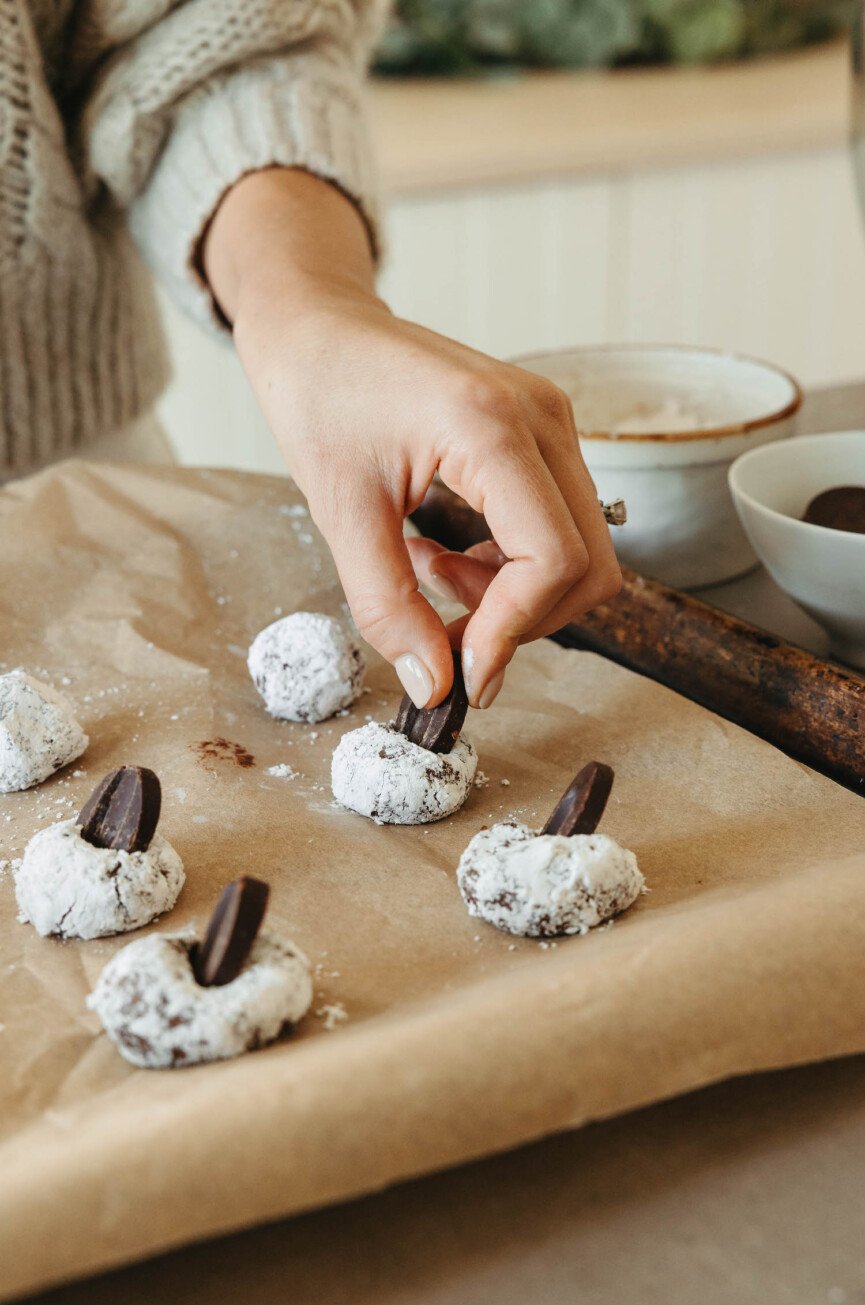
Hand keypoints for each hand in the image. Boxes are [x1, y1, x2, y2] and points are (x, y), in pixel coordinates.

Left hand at [203, 168, 621, 709]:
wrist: (319, 330)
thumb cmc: (321, 397)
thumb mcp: (340, 514)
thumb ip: (388, 606)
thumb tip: (433, 686)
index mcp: (493, 427)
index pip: (553, 558)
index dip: (514, 630)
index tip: (465, 672)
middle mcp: (542, 419)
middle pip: (586, 564)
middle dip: (522, 618)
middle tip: (445, 626)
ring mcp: (550, 422)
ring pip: (579, 550)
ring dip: (513, 592)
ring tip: (430, 575)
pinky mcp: (542, 434)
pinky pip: (557, 525)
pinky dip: (510, 564)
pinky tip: (446, 551)